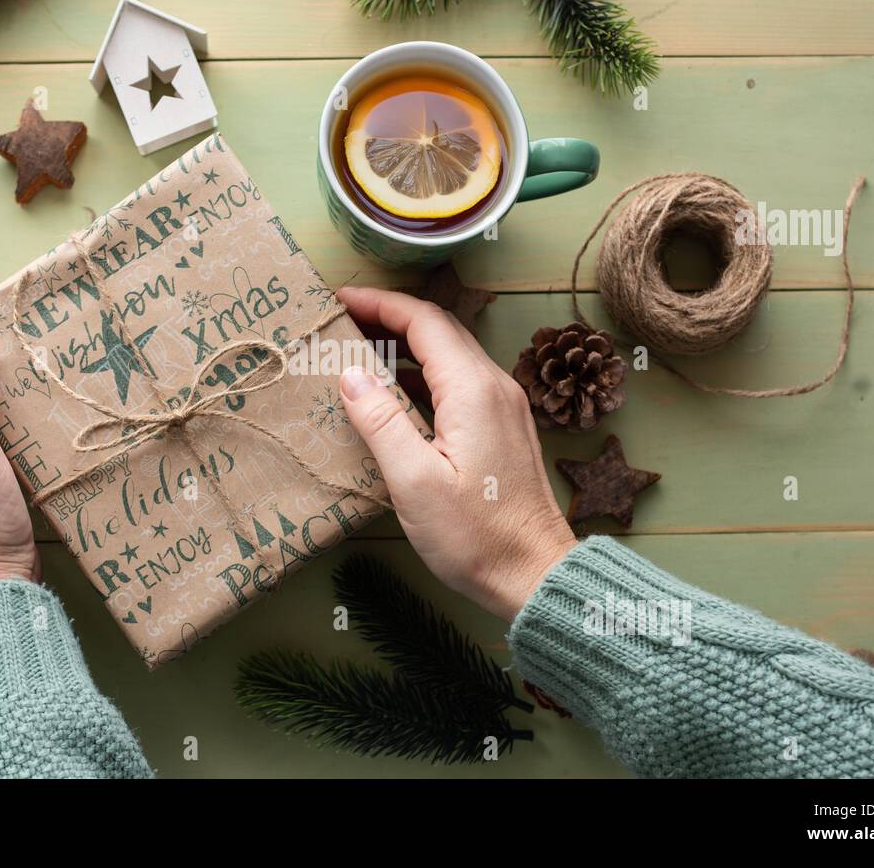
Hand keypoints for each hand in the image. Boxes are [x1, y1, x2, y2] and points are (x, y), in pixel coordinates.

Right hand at [337, 286, 575, 620]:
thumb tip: (350, 374)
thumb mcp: (414, 483)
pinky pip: (460, 381)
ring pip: (451, 353)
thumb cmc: (476, 537)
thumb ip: (381, 422)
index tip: (339, 299)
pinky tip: (395, 391)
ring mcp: (504, 406)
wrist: (534, 574)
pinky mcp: (503, 427)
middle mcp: (494, 387)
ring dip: (405, 344)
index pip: (424, 322)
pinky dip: (423, 372)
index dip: (380, 303)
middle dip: (389, 317)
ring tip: (358, 350)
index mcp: (473, 391)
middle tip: (341, 320)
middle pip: (440, 330)